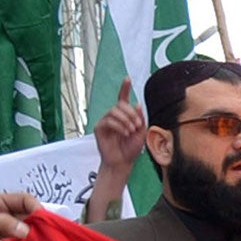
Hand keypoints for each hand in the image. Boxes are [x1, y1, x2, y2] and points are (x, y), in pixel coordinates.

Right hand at [87, 79, 147, 221]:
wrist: (123, 162)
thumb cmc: (131, 148)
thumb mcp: (141, 132)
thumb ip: (140, 118)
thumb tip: (136, 104)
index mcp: (124, 116)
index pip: (122, 99)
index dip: (124, 88)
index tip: (128, 79)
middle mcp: (113, 116)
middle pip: (120, 105)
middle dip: (131, 114)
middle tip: (137, 125)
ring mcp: (105, 121)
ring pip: (114, 112)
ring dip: (126, 120)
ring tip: (131, 131)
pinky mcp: (100, 128)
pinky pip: (108, 121)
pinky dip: (119, 126)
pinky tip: (124, 133)